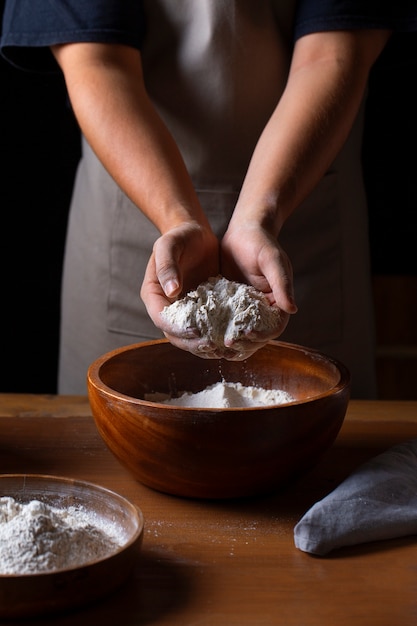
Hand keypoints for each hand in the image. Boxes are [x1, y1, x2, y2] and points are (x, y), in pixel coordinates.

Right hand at [141, 221, 219, 352]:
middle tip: (213, 345)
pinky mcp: (201, 311)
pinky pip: (207, 329)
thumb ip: (167, 267)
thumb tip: (171, 291)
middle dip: (193, 343)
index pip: (161, 319)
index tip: (195, 330)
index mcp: (154, 296)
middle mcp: (167, 308)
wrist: (195, 234)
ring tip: (224, 348)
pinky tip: (233, 338)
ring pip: (191, 337)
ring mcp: (184, 311)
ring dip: (206, 346)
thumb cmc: (179, 236)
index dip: (177, 328)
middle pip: (175, 335)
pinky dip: (218, 336)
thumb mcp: (168, 245)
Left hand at [219, 221, 296, 357]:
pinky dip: (215, 331)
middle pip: (256, 337)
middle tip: (223, 346)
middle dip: (241, 344)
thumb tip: (292, 309)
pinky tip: (202, 333)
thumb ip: (282, 283)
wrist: (243, 232)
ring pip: (239, 334)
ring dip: (227, 343)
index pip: (273, 328)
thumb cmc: (261, 243)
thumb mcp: (272, 260)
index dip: (260, 335)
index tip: (243, 335)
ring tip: (212, 347)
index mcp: (278, 303)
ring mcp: (245, 310)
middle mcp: (263, 310)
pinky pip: (223, 323)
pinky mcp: (229, 306)